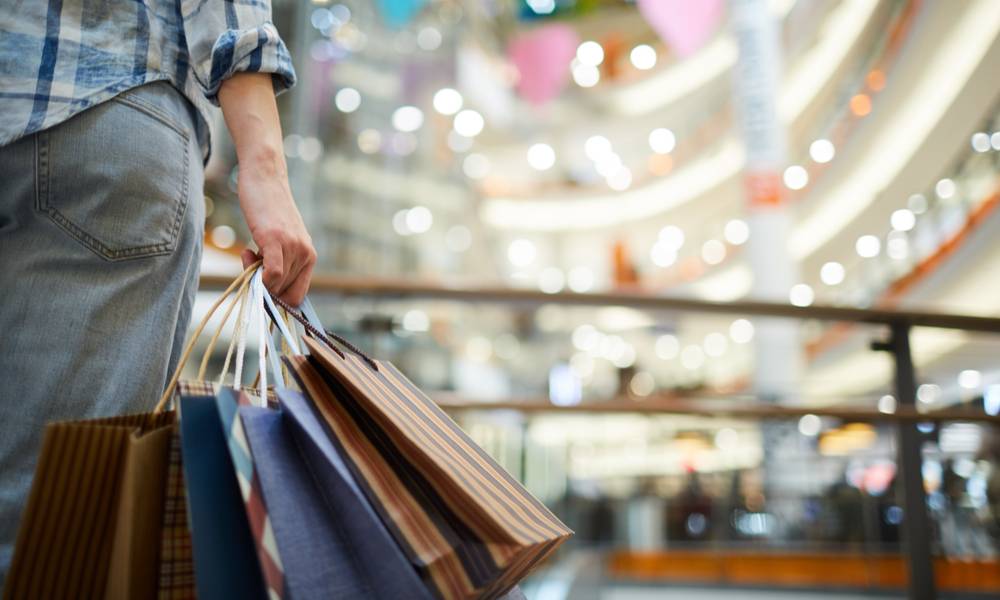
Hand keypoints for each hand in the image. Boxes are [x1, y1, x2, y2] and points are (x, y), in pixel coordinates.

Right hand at [218, 73, 315, 304]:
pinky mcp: (276, 239)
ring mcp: (293, 247)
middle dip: (262, 286)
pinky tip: (248, 254)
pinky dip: (259, 277)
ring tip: (249, 250)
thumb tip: (266, 289)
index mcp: (310, 257)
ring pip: (275, 285)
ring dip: (254, 275)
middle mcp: (306, 254)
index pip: (297, 297)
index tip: (261, 286)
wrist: (266, 177)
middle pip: (282, 293)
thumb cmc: (268, 210)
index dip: (278, 300)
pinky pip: (272, 274)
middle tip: (250, 260)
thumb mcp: (280, 240)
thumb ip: (280, 262)